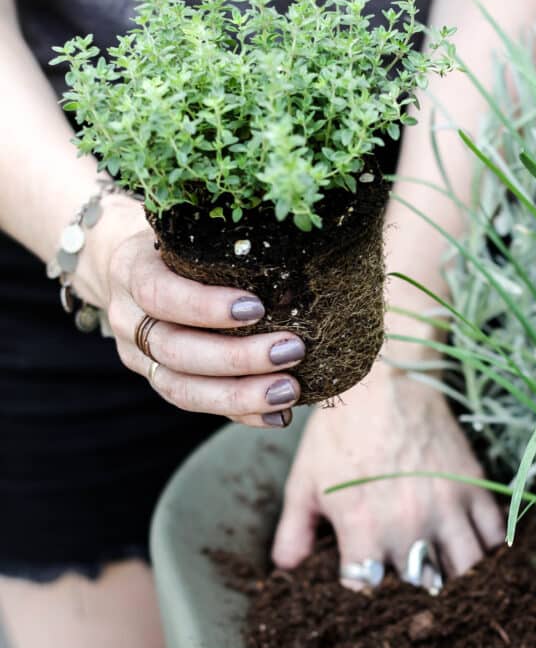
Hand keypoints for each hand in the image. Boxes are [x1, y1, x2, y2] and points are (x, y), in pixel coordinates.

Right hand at [79, 200, 303, 426]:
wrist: (128, 267)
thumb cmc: (175, 242)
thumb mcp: (186, 231)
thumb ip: (221, 246)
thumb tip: (296, 265)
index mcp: (131, 271)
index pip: (160, 294)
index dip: (205, 306)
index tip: (257, 308)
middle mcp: (127, 319)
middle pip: (175, 350)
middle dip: (237, 357)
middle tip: (291, 350)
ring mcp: (137, 356)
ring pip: (182, 389)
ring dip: (241, 395)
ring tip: (288, 390)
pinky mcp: (157, 380)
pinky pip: (197, 404)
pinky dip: (240, 413)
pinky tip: (278, 415)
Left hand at [272, 363, 503, 584]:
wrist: (386, 379)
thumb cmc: (340, 430)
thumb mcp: (304, 480)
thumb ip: (294, 530)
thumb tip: (287, 570)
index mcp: (363, 527)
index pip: (366, 590)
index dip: (362, 595)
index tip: (362, 586)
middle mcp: (409, 525)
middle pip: (419, 590)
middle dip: (410, 598)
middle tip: (403, 592)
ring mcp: (448, 508)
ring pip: (464, 575)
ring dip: (454, 586)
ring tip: (442, 583)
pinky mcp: (475, 489)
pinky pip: (493, 540)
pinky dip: (488, 556)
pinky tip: (474, 558)